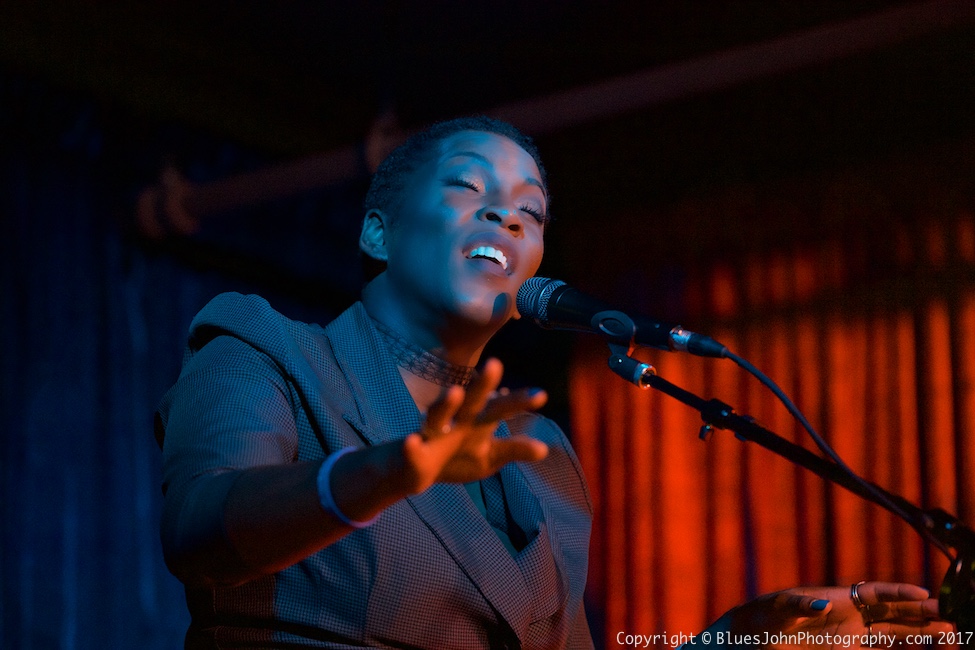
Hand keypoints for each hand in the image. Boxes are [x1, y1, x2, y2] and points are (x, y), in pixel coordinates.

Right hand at [399, 358, 548, 493]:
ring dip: (446, 404)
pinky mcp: (414, 451)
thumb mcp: (489, 457)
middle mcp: (456, 421)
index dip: (519, 401)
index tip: (541, 395)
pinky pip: (411, 448)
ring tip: (454, 392)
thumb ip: (513, 450)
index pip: (500, 407)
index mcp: (476, 421)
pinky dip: (412, 445)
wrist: (418, 471)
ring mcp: (433, 433)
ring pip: (437, 415)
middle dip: (482, 384)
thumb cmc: (459, 457)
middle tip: (495, 364)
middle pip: (471, 400)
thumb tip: (544, 450)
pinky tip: (413, 442)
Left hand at [726, 581, 952, 648]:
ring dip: (919, 633)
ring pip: (893, 633)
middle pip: (892, 613)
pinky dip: (901, 649)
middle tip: (950, 617)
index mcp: (837, 597)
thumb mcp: (780, 608)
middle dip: (920, 614)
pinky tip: (921, 648)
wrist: (753, 635)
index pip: (875, 593)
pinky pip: (879, 648)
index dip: (899, 594)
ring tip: (949, 633)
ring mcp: (850, 634)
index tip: (924, 595)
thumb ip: (800, 606)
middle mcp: (849, 614)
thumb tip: (824, 606)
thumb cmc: (766, 616)